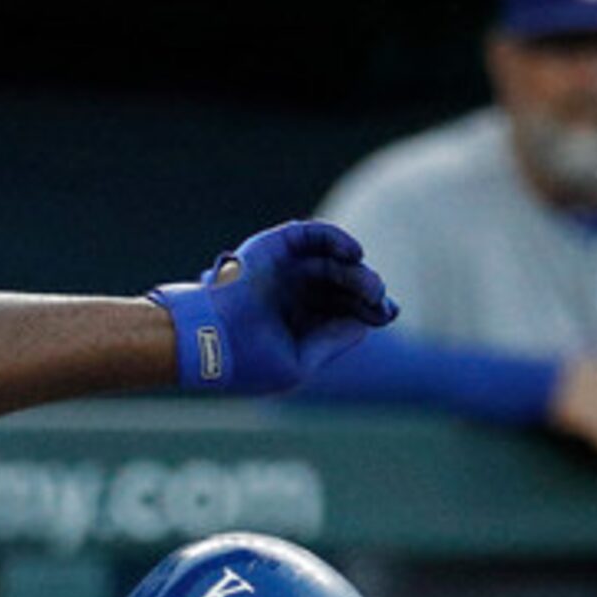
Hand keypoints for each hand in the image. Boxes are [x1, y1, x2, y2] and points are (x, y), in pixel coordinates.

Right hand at [148, 219, 398, 395]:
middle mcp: (295, 292)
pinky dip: (337, 239)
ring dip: (356, 271)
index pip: (344, 309)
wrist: (208, 339)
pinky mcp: (277, 246)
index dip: (370, 310)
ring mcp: (287, 268)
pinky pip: (315, 235)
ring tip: (370, 286)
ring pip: (334, 262)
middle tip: (381, 301)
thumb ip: (332, 342)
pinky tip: (354, 254)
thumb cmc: (248, 358)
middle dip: (367, 292)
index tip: (388, 314)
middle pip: (344, 284)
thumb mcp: (300, 362)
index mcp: (299, 321)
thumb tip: (364, 325)